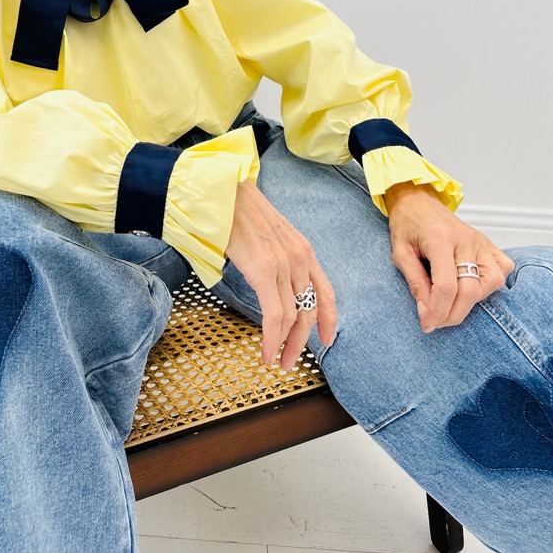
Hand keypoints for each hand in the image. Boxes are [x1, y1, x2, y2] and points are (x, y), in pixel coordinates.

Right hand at [226, 179, 336, 368]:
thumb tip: (272, 282)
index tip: (327, 339)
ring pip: (292, 317)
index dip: (329, 319)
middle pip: (309, 310)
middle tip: (291, 360)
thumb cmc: (240, 210)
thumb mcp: (270, 233)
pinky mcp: (263, 271)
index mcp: (303, 248)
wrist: (223, 192)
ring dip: (285, 345)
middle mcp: (299, 257)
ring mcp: (283, 264)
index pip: (326, 291)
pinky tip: (265, 350)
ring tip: (275, 360)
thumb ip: (278, 256)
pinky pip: (274, 315)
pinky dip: (271, 338)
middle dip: (302, 341)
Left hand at [386, 182, 514, 331]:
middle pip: (470, 289)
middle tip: (435, 320)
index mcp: (439, 239)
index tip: (427, 323)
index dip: (437, 311)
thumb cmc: (408, 223)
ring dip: (473, 301)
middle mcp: (465, 239)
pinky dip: (492, 283)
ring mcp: (480, 241)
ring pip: (492, 282)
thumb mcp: (400, 252)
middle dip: (452, 313)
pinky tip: (472, 286)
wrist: (418, 200)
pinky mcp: (488, 243)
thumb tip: (428, 311)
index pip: (447, 286)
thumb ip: (415, 282)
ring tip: (452, 303)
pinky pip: (503, 268)